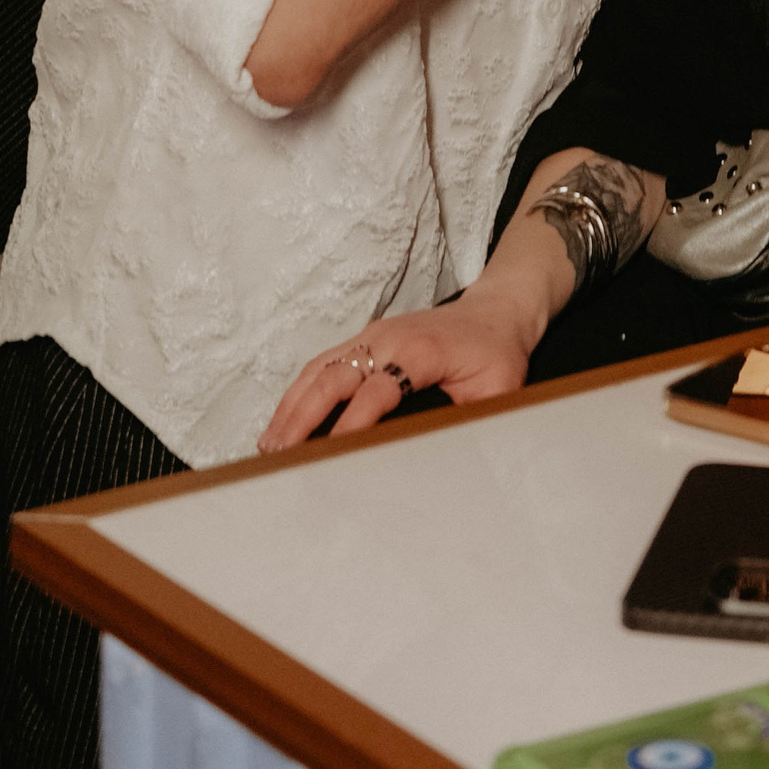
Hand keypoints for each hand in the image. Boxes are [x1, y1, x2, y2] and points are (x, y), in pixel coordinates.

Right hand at [257, 286, 532, 451]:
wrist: (497, 312)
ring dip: (292, 405)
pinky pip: (324, 362)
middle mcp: (389, 338)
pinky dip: (300, 391)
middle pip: (334, 374)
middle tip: (278, 455)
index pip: (377, 390)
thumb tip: (450, 456)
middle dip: (302, 415)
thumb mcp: (499, 389)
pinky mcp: (366, 338)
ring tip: (269, 445)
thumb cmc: (497, 354)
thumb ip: (474, 420)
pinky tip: (286, 419)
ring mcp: (374, 335)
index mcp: (421, 351)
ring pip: (320, 367)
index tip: (328, 456)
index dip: (351, 423)